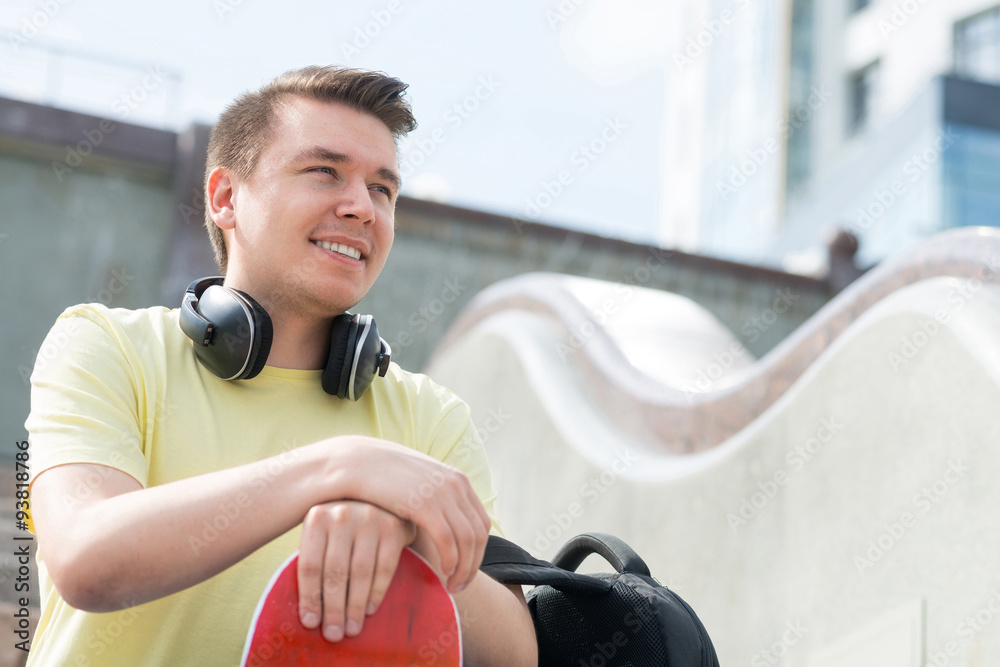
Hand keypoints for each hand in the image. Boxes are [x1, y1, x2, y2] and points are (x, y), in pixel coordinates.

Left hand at [296, 500, 415, 641]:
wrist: (383, 494)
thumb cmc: (345, 524)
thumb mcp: (325, 531)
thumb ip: (317, 558)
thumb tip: (309, 610)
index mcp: (317, 516)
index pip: (309, 565)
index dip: (309, 598)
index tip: (310, 623)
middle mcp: (342, 513)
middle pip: (334, 572)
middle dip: (333, 608)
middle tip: (333, 634)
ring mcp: (370, 518)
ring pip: (359, 573)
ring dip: (355, 606)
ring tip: (351, 629)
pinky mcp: (394, 526)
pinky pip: (384, 568)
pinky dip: (376, 592)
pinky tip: (369, 609)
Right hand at [325, 436, 490, 593]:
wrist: (356, 462)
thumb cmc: (382, 478)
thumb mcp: (417, 483)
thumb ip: (433, 498)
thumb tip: (443, 521)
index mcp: (456, 480)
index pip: (481, 523)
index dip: (478, 552)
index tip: (465, 571)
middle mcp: (455, 485)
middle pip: (478, 535)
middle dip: (473, 565)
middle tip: (460, 586)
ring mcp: (442, 493)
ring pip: (467, 541)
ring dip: (463, 568)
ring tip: (451, 586)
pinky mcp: (425, 504)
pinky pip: (448, 540)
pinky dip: (450, 560)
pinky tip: (442, 572)